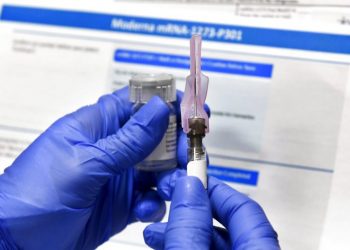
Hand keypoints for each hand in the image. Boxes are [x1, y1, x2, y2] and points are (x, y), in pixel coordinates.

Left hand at [0, 87, 175, 248]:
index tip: (193, 110)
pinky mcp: (122, 203)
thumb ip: (127, 140)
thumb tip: (160, 108)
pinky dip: (154, 203)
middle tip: (188, 155)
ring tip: (169, 187)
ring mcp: (118, 176)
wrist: (16, 244)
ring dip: (171, 176)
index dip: (167, 102)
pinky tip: (143, 209)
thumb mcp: (85, 163)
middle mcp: (111, 148)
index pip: (137, 102)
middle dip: (176, 144)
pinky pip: (151, 198)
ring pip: (159, 168)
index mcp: (97, 126)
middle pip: (157, 136)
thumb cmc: (34, 195)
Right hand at [144, 174, 279, 249]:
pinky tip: (164, 244)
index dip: (214, 188)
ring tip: (154, 229)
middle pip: (227, 224)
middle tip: (167, 198)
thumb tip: (188, 188)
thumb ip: (190, 227)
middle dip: (191, 208)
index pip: (244, 208)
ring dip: (183, 229)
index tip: (189, 177)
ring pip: (213, 241)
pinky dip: (186, 245)